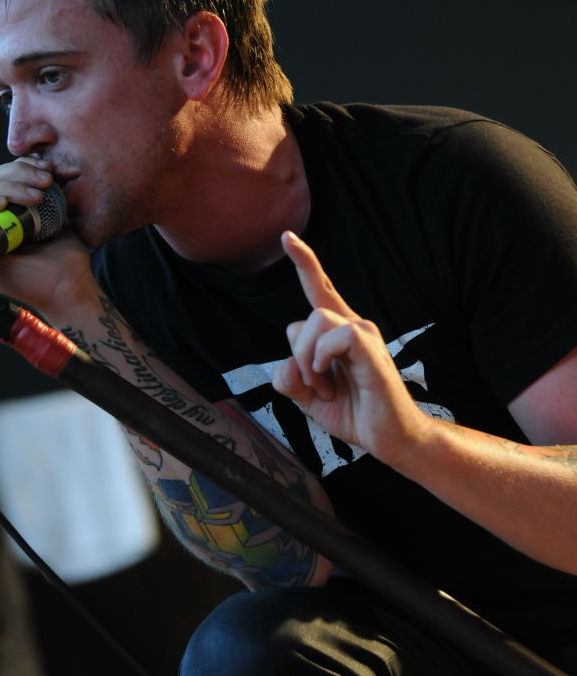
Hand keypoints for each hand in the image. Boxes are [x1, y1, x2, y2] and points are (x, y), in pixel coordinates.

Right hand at [0, 157, 94, 317]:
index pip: (0, 175)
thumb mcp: (57, 212)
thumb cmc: (65, 255)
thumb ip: (42, 187)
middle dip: (16, 174)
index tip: (47, 168)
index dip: (20, 166)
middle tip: (45, 181)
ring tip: (35, 197)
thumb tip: (37, 158)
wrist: (68, 284)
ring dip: (6, 188)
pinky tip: (2, 205)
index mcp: (6, 208)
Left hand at [272, 232, 428, 467]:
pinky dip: (321, 361)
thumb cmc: (355, 413)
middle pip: (305, 314)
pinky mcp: (370, 347)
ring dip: (308, 360)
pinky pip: (334, 335)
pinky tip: (332, 384)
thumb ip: (290, 379)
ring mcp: (363, 333)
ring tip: (326, 388)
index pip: (319, 289)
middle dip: (297, 354)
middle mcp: (352, 326)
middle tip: (315, 385)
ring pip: (314, 320)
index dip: (304, 262)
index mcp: (338, 333)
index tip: (286, 236)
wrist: (390, 439)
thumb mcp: (310, 397)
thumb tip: (286, 366)